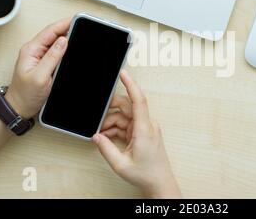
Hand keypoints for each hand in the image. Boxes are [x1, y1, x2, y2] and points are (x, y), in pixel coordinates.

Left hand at [5, 18, 70, 118]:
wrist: (20, 108)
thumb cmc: (25, 95)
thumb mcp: (40, 76)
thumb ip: (52, 57)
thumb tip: (63, 41)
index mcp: (31, 50)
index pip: (49, 32)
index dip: (64, 24)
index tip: (76, 19)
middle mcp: (34, 51)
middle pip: (53, 35)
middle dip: (67, 29)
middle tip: (82, 25)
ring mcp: (39, 57)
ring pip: (56, 43)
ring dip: (67, 38)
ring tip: (80, 34)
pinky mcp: (44, 64)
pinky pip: (56, 52)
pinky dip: (65, 49)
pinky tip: (73, 48)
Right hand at [93, 71, 181, 198]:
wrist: (159, 182)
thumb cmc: (146, 174)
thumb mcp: (120, 164)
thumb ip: (106, 148)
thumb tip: (96, 136)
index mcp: (144, 130)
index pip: (138, 101)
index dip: (131, 85)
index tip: (123, 74)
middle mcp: (147, 125)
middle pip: (126, 107)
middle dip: (109, 111)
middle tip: (96, 119)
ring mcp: (146, 128)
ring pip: (124, 117)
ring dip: (111, 123)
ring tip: (101, 136)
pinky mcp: (143, 132)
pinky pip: (127, 124)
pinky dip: (116, 129)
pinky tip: (107, 137)